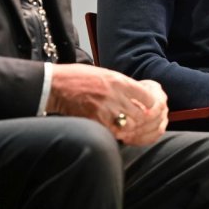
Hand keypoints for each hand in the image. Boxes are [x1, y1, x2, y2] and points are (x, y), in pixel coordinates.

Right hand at [47, 64, 167, 145]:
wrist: (57, 85)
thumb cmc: (79, 78)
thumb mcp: (106, 74)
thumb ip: (123, 86)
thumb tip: (139, 97)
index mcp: (119, 81)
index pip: (147, 97)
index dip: (151, 103)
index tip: (149, 106)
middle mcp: (115, 96)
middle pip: (141, 115)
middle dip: (143, 119)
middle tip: (141, 120)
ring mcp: (105, 110)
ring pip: (130, 126)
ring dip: (132, 128)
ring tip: (129, 126)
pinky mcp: (96, 122)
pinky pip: (115, 133)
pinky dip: (119, 134)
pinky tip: (117, 131)